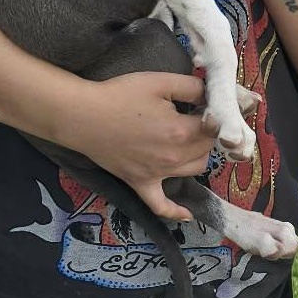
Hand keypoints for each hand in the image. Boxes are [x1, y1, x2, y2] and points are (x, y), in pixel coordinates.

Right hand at [67, 71, 217, 220]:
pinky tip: (187, 215)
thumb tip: (213, 94)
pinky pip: (160, 205)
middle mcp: (172, 158)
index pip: (215, 128)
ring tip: (187, 140)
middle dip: (207, 133)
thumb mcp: (161, 81)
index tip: (208, 105)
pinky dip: (175, 211)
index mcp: (180, 132)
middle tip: (195, 118)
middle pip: (207, 149)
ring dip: (197, 155)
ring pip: (194, 169)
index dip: (215, 115)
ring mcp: (156, 174)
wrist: (82, 115)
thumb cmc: (122, 95)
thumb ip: (193, 87)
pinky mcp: (139, 184)